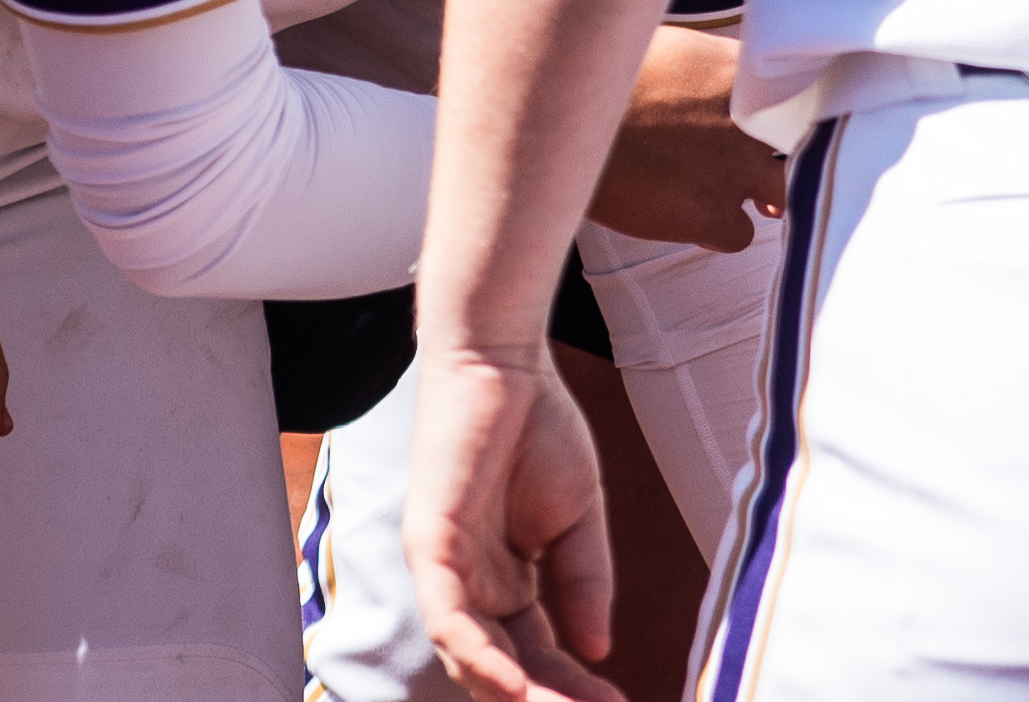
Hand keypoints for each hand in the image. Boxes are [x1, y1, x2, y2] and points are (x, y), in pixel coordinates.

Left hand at [410, 340, 627, 701]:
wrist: (507, 360)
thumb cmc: (538, 428)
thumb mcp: (580, 518)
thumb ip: (584, 584)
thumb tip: (598, 649)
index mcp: (506, 584)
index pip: (538, 654)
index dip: (575, 685)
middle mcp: (470, 587)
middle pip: (504, 666)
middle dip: (548, 699)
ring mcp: (446, 569)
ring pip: (472, 655)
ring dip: (516, 692)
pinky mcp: (430, 543)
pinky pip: (448, 617)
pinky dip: (478, 654)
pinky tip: (512, 684)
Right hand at [586, 27, 786, 254]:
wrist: (568, 126)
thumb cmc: (606, 83)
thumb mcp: (670, 50)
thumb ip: (711, 67)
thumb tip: (723, 78)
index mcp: (742, 72)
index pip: (797, 90)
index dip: (788, 109)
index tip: (776, 120)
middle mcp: (752, 121)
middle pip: (797, 143)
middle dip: (780, 154)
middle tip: (755, 160)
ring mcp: (736, 171)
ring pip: (779, 193)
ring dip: (758, 196)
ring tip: (723, 190)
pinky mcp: (711, 217)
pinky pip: (738, 236)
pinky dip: (718, 231)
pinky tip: (689, 218)